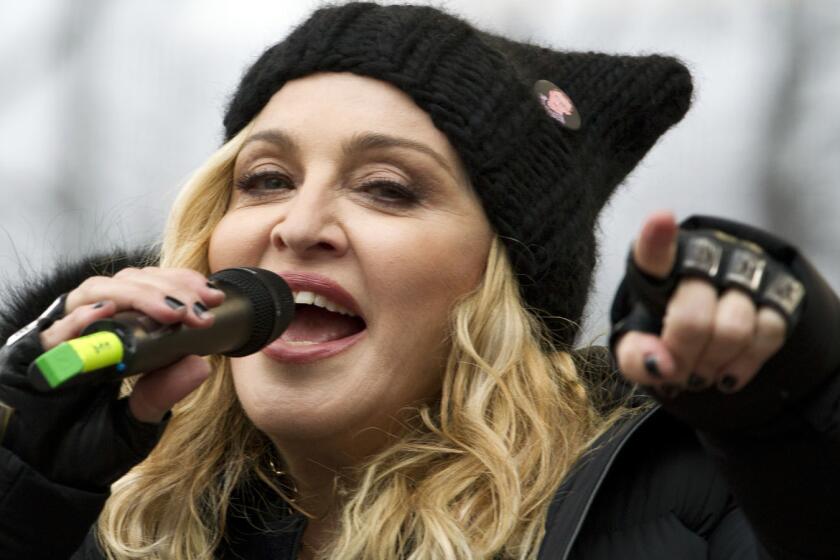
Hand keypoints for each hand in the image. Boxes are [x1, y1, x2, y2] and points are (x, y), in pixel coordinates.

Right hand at [0, 266, 223, 488]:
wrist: (49, 478)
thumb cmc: (92, 449)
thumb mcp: (138, 422)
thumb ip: (163, 394)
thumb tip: (201, 365)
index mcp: (123, 336)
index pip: (151, 290)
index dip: (180, 284)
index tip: (211, 296)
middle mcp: (95, 328)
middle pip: (129, 283)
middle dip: (168, 289)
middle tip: (196, 308)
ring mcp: (65, 337)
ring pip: (98, 291)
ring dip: (137, 296)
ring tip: (169, 312)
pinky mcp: (35, 354)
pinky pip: (56, 327)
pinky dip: (81, 317)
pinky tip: (106, 313)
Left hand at [613, 211, 787, 395]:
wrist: (707, 321)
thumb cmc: (665, 327)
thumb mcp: (639, 344)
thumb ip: (634, 357)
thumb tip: (661, 365)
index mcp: (659, 265)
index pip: (655, 250)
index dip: (657, 237)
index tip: (661, 219)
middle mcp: (704, 259)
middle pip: (693, 317)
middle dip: (682, 355)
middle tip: (675, 370)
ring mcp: (745, 273)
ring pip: (734, 329)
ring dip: (712, 364)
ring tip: (697, 372)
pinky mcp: (778, 292)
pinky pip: (768, 334)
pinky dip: (742, 365)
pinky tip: (724, 372)